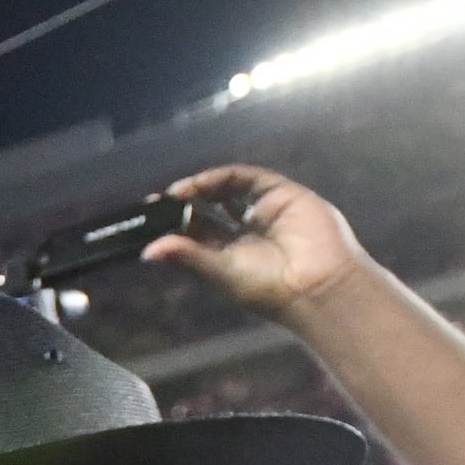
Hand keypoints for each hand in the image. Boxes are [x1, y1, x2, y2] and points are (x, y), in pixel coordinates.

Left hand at [143, 164, 372, 323]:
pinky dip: (221, 177)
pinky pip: (247, 178)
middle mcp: (246, 232)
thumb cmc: (268, 287)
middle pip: (208, 210)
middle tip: (156, 203)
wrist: (316, 283)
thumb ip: (187, 257)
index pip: (197, 234)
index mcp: (231, 255)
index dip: (173, 225)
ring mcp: (264, 211)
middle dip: (183, 204)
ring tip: (174, 194)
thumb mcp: (220, 272)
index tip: (148, 221)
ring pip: (226, 191)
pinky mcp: (280, 193)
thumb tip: (148, 252)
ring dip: (199, 189)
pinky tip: (199, 184)